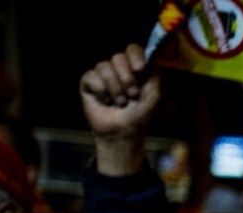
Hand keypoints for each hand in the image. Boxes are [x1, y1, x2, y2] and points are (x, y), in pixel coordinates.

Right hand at [80, 44, 159, 175]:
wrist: (122, 132)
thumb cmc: (140, 115)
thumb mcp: (153, 95)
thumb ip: (154, 74)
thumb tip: (151, 56)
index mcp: (135, 69)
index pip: (133, 49)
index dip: (135, 55)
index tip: (139, 69)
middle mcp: (119, 69)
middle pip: (118, 57)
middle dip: (127, 78)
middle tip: (132, 95)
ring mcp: (103, 74)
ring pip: (104, 67)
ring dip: (115, 88)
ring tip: (120, 102)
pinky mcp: (89, 82)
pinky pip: (91, 76)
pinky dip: (101, 90)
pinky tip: (105, 101)